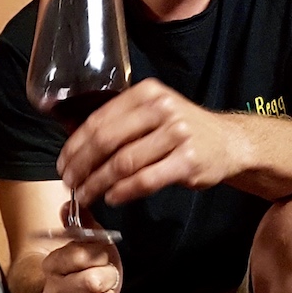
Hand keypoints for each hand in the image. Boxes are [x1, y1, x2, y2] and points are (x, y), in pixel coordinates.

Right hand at [40, 210, 122, 292]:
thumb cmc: (95, 266)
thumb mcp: (92, 241)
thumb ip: (81, 222)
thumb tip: (68, 205)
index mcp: (51, 265)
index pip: (80, 256)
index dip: (100, 256)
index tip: (101, 258)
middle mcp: (51, 292)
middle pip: (91, 283)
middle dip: (109, 279)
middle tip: (107, 278)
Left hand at [58, 79, 244, 207]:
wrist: (228, 142)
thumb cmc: (181, 131)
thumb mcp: (152, 113)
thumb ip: (119, 122)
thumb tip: (74, 142)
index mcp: (146, 94)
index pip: (99, 120)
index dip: (75, 146)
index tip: (63, 165)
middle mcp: (162, 110)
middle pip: (107, 141)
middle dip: (82, 166)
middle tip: (70, 184)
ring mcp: (177, 135)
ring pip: (124, 163)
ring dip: (98, 183)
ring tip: (86, 195)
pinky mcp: (188, 161)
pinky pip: (146, 179)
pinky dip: (124, 192)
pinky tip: (112, 198)